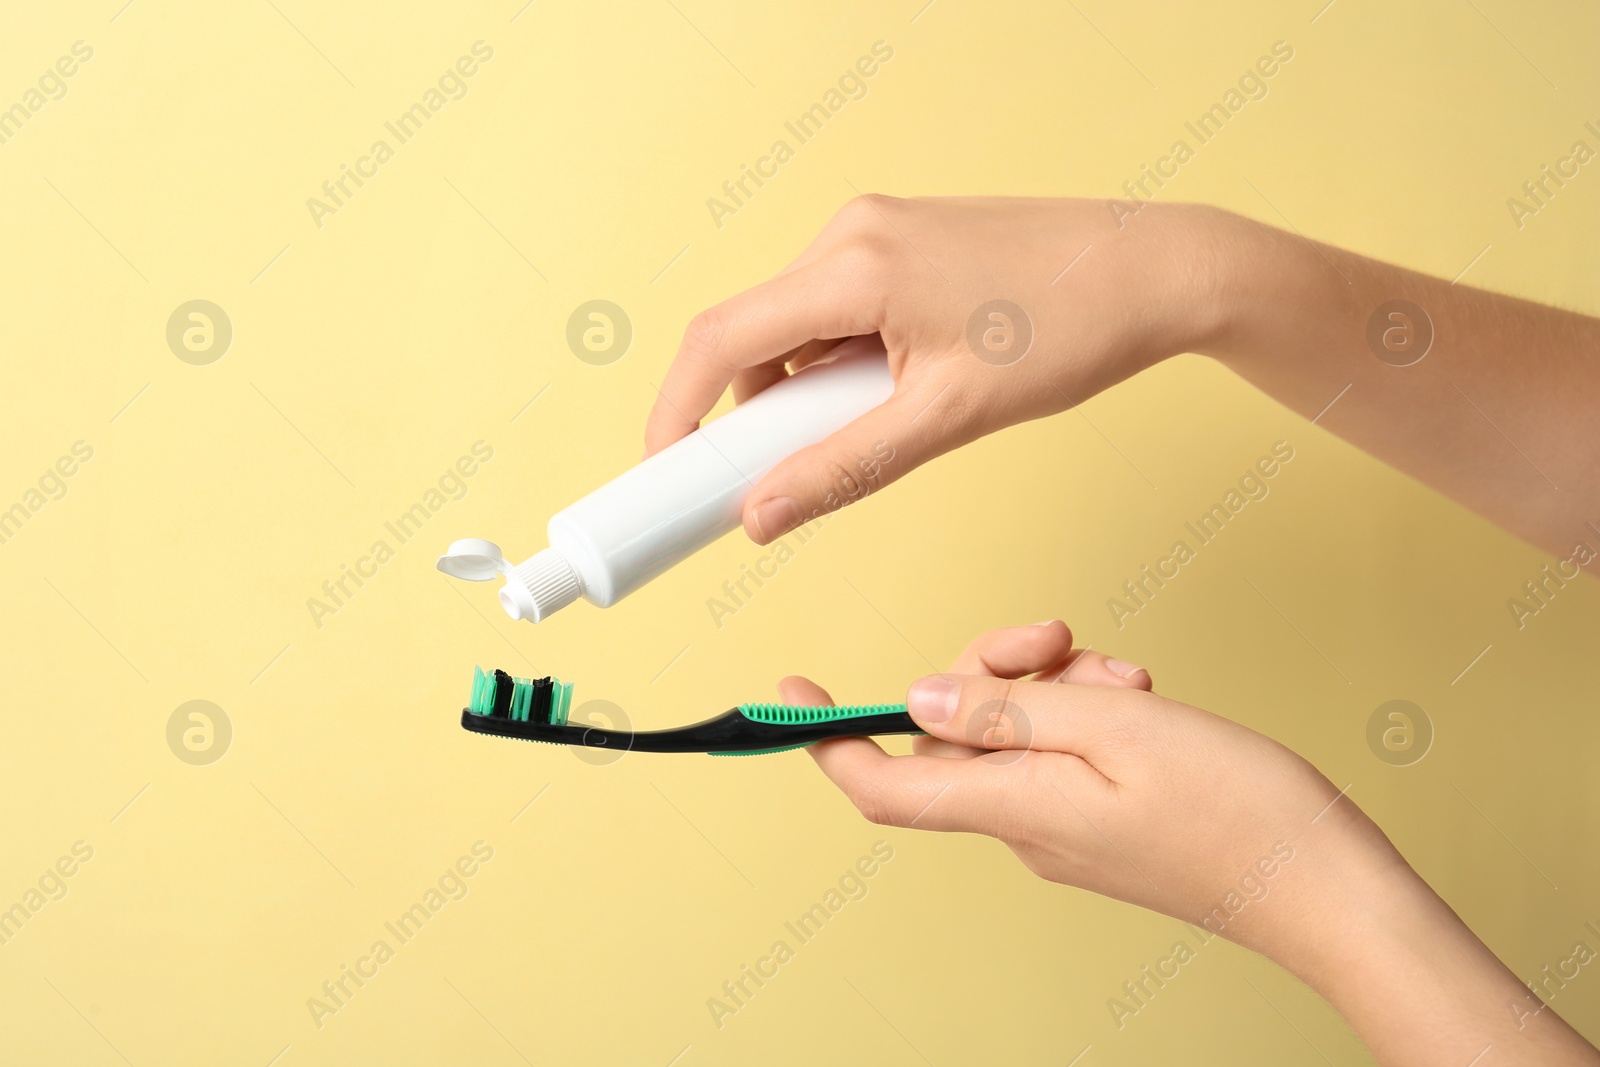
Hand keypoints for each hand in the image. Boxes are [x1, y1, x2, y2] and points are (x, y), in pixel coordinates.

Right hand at [645, 197, 1236, 543]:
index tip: (664, 471)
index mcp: (854, 265)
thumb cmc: (1072, 331)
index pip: (719, 339)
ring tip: (872, 429)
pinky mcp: (899, 239)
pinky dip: (835, 362)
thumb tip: (761, 514)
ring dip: (800, 388)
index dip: (675, 411)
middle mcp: (852, 231)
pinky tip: (891, 392)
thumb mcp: (949, 419)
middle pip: (749, 331)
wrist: (1156, 268)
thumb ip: (844, 469)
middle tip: (770, 478)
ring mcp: (875, 229)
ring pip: (792, 323)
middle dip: (746, 411)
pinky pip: (832, 307)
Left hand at [783, 622, 1599, 1065]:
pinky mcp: (1097, 820)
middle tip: (1059, 639)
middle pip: (956, 727)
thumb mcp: (1115, 728)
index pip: (883, 780)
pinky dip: (1089, 709)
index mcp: (1012, 806)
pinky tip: (1138, 699)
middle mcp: (1022, 823)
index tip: (792, 690)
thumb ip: (1009, 710)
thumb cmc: (1236, 810)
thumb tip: (921, 696)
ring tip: (1126, 678)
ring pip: (1016, 727)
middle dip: (996, 666)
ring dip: (1058, 683)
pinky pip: (1060, 749)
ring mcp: (1060, 826)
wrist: (1326, 884)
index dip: (826, 737)